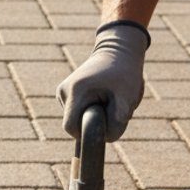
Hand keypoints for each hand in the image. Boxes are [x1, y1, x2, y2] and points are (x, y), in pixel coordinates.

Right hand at [57, 23, 147, 141]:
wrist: (118, 51)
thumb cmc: (125, 74)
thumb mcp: (127, 98)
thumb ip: (117, 122)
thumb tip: (105, 139)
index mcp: (76, 91)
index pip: (71, 128)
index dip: (87, 133)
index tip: (104, 125)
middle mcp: (64, 91)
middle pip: (72, 124)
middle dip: (91, 123)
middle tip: (111, 108)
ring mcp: (62, 91)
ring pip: (74, 118)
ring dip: (91, 116)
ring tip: (107, 99)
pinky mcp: (65, 92)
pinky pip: (75, 111)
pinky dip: (88, 110)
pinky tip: (100, 97)